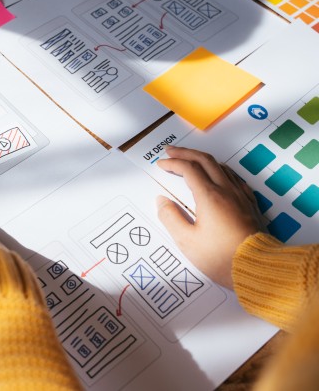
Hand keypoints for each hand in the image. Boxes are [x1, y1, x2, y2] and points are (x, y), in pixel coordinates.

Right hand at [156, 147, 265, 288]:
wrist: (258, 268)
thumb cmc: (221, 257)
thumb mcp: (187, 241)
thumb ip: (170, 218)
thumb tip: (162, 201)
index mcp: (209, 196)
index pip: (188, 169)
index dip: (172, 163)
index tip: (161, 164)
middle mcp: (226, 191)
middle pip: (205, 161)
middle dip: (186, 153)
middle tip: (171, 151)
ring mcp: (241, 196)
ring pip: (222, 167)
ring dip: (203, 159)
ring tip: (191, 160)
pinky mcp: (250, 205)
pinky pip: (235, 178)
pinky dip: (220, 170)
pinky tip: (219, 176)